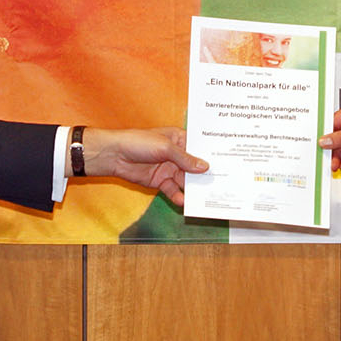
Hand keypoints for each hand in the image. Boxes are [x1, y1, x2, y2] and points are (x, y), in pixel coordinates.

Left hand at [78, 127, 207, 206]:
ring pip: (185, 180)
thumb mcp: (165, 147)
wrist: (113, 155)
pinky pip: (173, 190)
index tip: (226, 164)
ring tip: (205, 197)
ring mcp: (169, 168)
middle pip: (194, 167)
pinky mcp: (160, 181)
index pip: (199, 148)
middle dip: (204, 176)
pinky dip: (178, 196)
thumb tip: (205, 167)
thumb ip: (185, 159)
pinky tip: (184, 202)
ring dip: (193, 188)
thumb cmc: (138, 142)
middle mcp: (176, 154)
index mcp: (179, 139)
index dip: (211, 156)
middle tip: (219, 185)